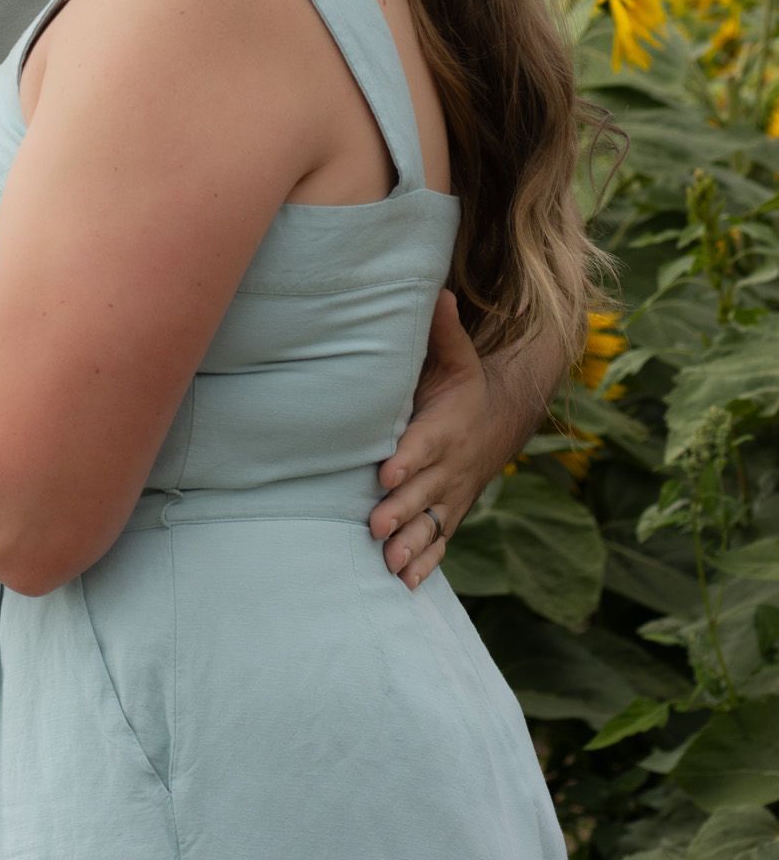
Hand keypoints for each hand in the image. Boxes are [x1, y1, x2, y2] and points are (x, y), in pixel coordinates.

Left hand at [368, 290, 491, 587]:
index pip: (424, 444)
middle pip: (423, 491)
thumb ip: (442, 330)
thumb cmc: (463, 388)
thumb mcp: (458, 357)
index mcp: (445, 427)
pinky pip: (439, 543)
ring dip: (411, 544)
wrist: (498, 424)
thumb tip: (438, 290)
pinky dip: (425, 564)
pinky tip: (405, 584)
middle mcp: (448, 467)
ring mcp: (450, 495)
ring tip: (389, 563)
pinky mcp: (449, 514)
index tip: (387, 470)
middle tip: (376, 524)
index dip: (408, 457)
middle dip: (401, 508)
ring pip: (431, 524)